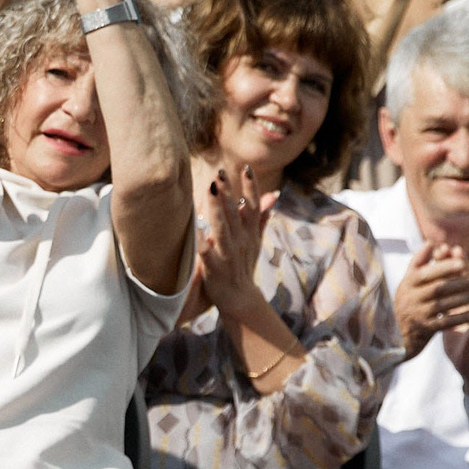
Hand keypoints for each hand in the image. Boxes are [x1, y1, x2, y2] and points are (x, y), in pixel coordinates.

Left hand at [197, 167, 273, 312]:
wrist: (241, 300)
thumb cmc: (244, 265)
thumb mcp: (256, 240)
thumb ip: (262, 216)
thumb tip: (274, 194)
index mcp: (250, 233)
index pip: (253, 206)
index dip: (251, 188)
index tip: (246, 168)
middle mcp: (241, 241)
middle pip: (235, 213)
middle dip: (228, 192)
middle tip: (220, 172)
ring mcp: (228, 254)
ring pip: (222, 228)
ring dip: (217, 209)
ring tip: (211, 189)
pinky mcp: (215, 268)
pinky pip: (206, 252)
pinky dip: (202, 241)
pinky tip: (195, 228)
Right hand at [392, 244, 468, 358]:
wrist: (396, 334)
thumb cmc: (406, 302)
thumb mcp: (407, 282)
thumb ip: (419, 262)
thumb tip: (432, 242)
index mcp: (407, 284)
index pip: (426, 273)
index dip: (444, 267)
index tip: (463, 263)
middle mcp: (410, 298)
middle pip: (439, 288)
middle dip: (463, 283)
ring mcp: (417, 315)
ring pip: (445, 304)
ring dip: (468, 299)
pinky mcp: (424, 330)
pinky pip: (447, 322)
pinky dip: (464, 317)